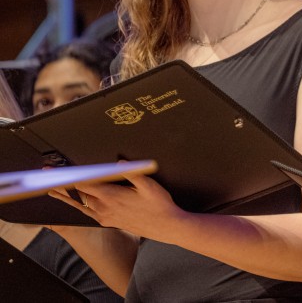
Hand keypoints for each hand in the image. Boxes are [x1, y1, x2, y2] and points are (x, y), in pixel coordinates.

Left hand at [49, 173, 184, 242]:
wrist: (166, 226)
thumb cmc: (160, 205)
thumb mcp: (149, 184)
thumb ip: (131, 172)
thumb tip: (117, 162)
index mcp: (111, 196)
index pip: (83, 183)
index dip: (67, 176)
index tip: (53, 172)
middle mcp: (104, 207)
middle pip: (78, 193)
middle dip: (63, 183)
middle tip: (47, 175)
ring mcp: (105, 216)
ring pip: (80, 203)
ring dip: (66, 195)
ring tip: (52, 190)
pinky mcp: (108, 221)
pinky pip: (88, 212)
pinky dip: (77, 205)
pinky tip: (74, 203)